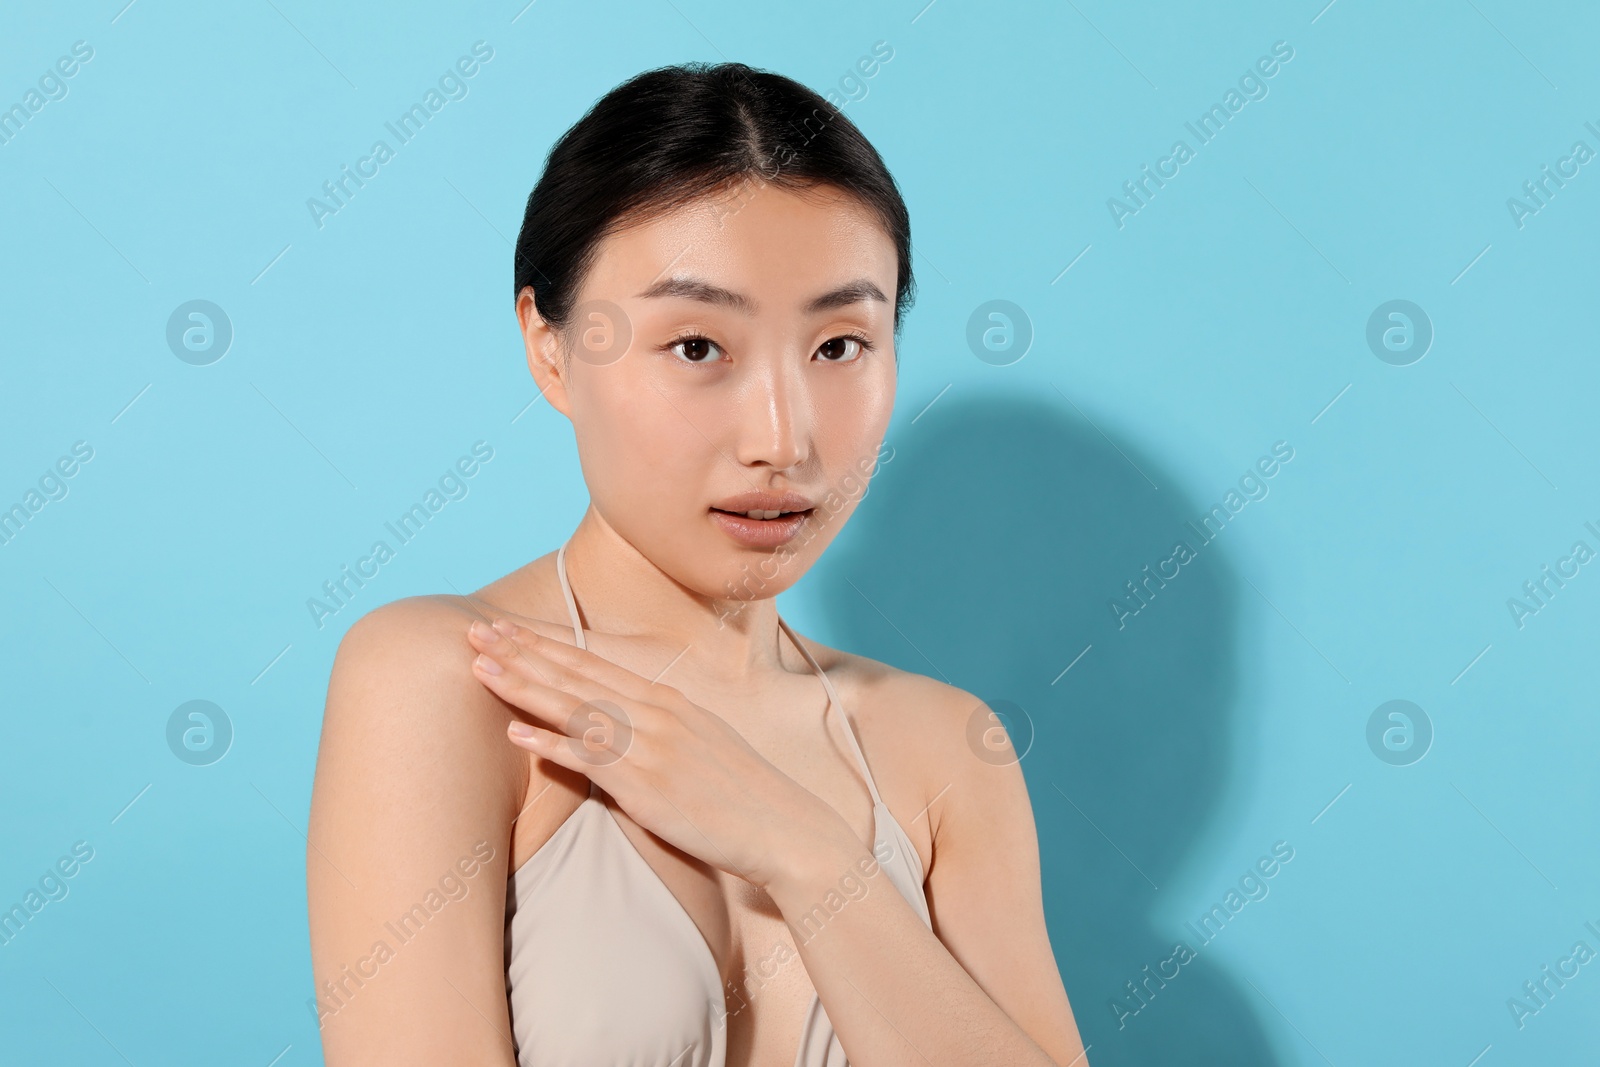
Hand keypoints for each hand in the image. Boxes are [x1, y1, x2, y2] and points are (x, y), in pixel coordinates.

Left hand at [465, 615, 859, 892]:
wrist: (785, 828)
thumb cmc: (740, 793)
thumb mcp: (700, 742)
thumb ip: (658, 728)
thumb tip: (618, 726)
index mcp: (667, 700)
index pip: (594, 664)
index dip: (545, 644)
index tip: (506, 628)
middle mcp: (656, 713)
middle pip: (576, 675)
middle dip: (522, 651)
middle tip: (475, 629)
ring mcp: (652, 747)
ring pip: (575, 708)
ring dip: (525, 685)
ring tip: (482, 666)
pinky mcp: (649, 786)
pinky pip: (592, 761)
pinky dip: (552, 746)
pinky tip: (517, 735)